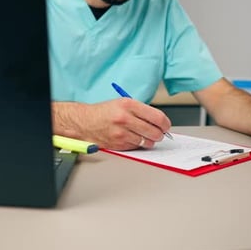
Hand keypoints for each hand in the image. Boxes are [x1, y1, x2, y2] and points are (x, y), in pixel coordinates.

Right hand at [52, 98, 171, 149]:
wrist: (84, 122)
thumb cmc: (104, 112)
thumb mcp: (123, 103)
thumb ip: (141, 111)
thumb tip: (160, 122)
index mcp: (128, 105)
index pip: (157, 117)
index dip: (165, 124)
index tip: (166, 126)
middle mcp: (124, 118)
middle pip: (154, 131)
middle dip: (159, 134)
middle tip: (158, 133)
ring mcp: (121, 133)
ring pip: (147, 142)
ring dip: (149, 141)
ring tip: (144, 136)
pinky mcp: (117, 144)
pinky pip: (136, 147)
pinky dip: (138, 144)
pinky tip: (132, 138)